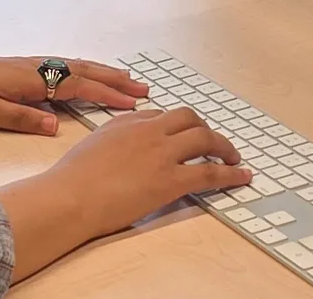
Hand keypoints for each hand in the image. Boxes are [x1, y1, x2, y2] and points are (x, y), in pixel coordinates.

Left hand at [0, 52, 148, 134]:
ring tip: (126, 80)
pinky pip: (61, 66)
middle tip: (144, 88)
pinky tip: (86, 75)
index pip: (77, 85)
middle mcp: (32, 67)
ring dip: (102, 72)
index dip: (107, 94)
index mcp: (28, 78)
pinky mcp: (18, 68)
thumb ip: (22, 118)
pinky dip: (82, 69)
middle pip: (82, 70)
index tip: (134, 103)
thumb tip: (57, 125)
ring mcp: (26, 65)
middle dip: (114, 79)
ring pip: (73, 66)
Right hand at [0, 107, 252, 280]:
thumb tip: (121, 148)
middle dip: (205, 128)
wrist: (70, 196)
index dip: (177, 126)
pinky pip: (210, 173)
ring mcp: (162, 154)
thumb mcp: (92, 145)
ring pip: (205, 139)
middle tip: (214, 142)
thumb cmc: (71, 179)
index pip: (161, 116)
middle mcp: (149, 131)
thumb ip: (112, 140)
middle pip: (189, 119)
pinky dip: (231, 174)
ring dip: (224, 146)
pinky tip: (242, 177)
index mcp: (127, 122)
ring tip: (233, 157)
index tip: (184, 135)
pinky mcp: (171, 180)